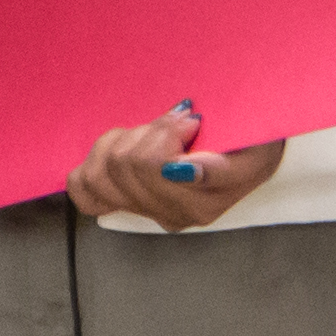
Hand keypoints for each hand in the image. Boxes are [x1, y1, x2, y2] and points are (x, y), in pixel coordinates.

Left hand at [65, 103, 285, 230]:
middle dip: (147, 132)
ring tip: (151, 134)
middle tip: (175, 124)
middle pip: (123, 164)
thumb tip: (182, 172)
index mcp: (200, 204)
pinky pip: (82, 188)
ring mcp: (145, 210)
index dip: (167, 133)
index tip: (193, 121)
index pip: (152, 167)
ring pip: (99, 173)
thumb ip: (219, 168)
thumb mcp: (252, 150)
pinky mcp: (121, 200)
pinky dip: (93, 162)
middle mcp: (171, 214)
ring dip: (121, 142)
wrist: (250, 147)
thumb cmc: (250, 144)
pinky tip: (121, 149)